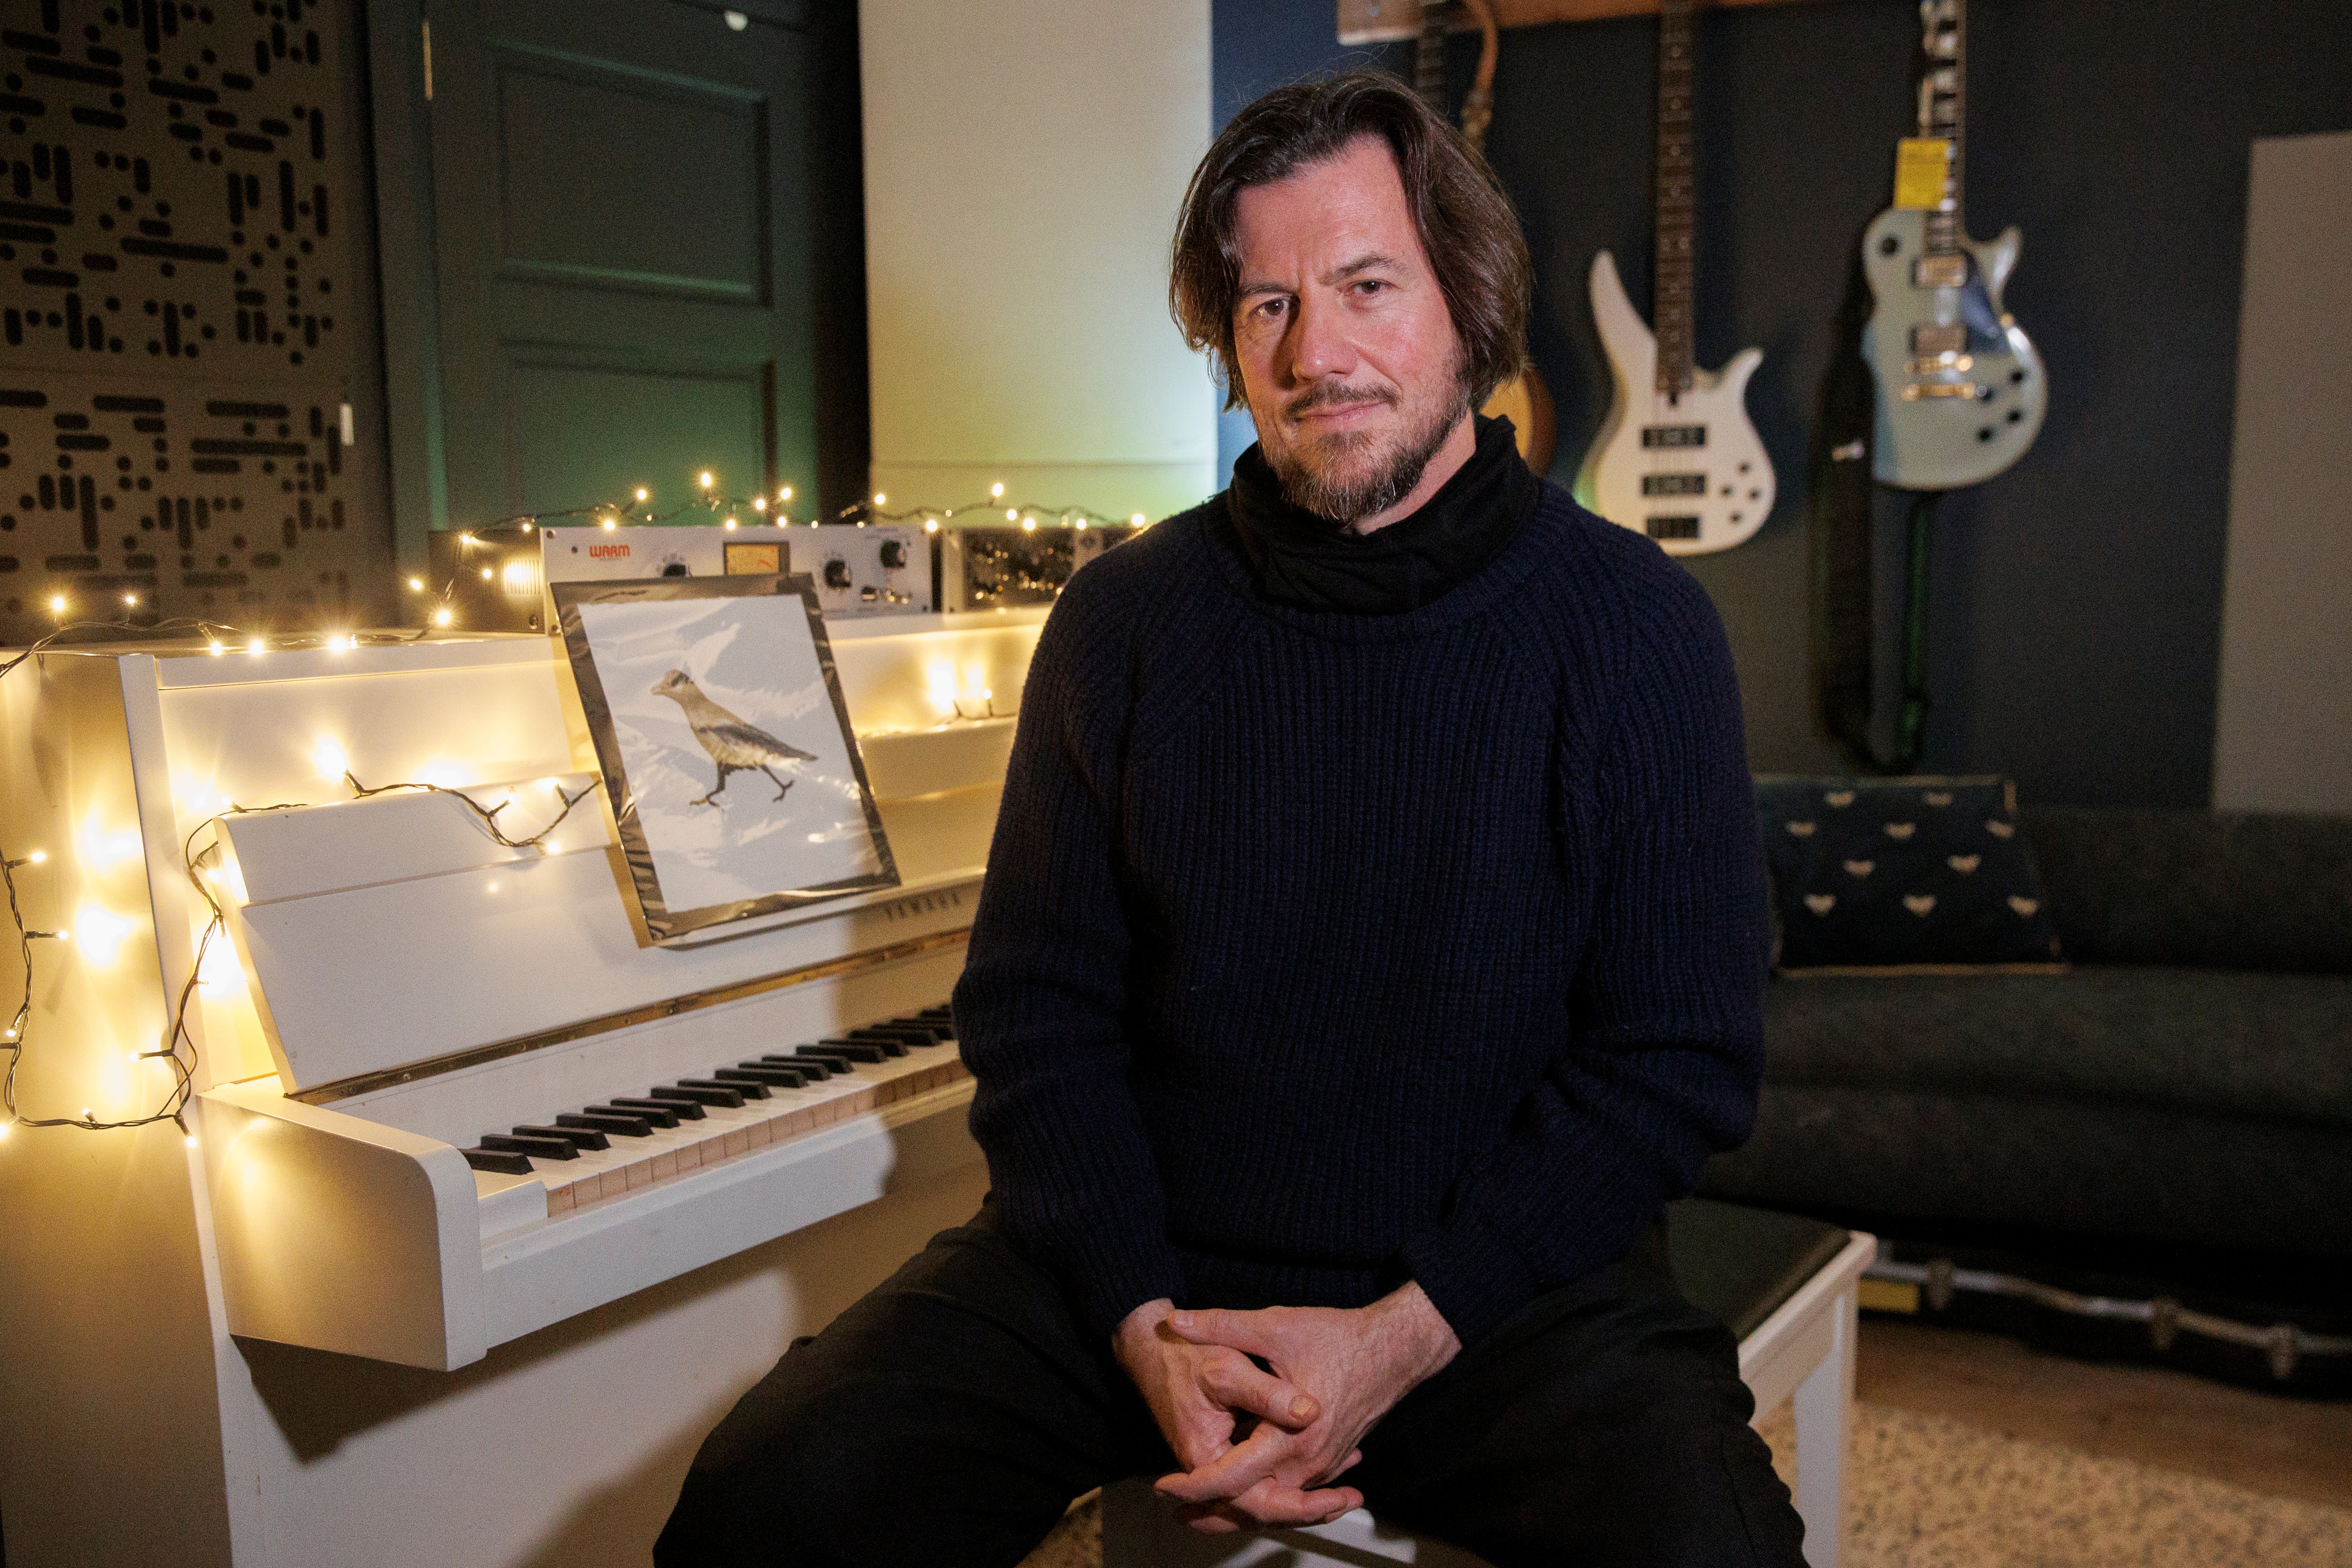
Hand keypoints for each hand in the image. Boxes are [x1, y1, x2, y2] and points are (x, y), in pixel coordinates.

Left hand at [1150, 1283, 1461, 1533]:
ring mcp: (1323, 1465)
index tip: (1164, 1487)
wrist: (1397, 1348)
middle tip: (1176, 1512)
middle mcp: (1308, 1461)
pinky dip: (1268, 1498)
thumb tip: (1174, 1321)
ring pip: (1276, 1503)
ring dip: (1240, 1508)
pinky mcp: (1332, 1460)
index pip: (1232, 1479)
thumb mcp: (1275, 1326)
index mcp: (1289, 1436)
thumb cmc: (1339, 1337)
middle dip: (1212, 1513)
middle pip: (1253, 1506)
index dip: (1194, 1488)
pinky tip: (1247, 1492)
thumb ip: (1221, 1325)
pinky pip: (1295, 1492)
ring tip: (1202, 1509)